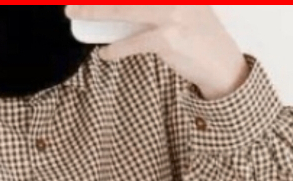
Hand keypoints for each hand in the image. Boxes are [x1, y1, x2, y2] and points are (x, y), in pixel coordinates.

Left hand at [65, 5, 249, 98]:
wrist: (220, 61)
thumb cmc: (194, 33)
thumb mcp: (179, 7)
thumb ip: (151, 5)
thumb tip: (112, 7)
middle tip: (72, 1)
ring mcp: (174, 13)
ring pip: (125, 9)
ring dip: (95, 11)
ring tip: (76, 14)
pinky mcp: (170, 38)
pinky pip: (133, 42)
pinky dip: (116, 48)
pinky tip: (105, 53)